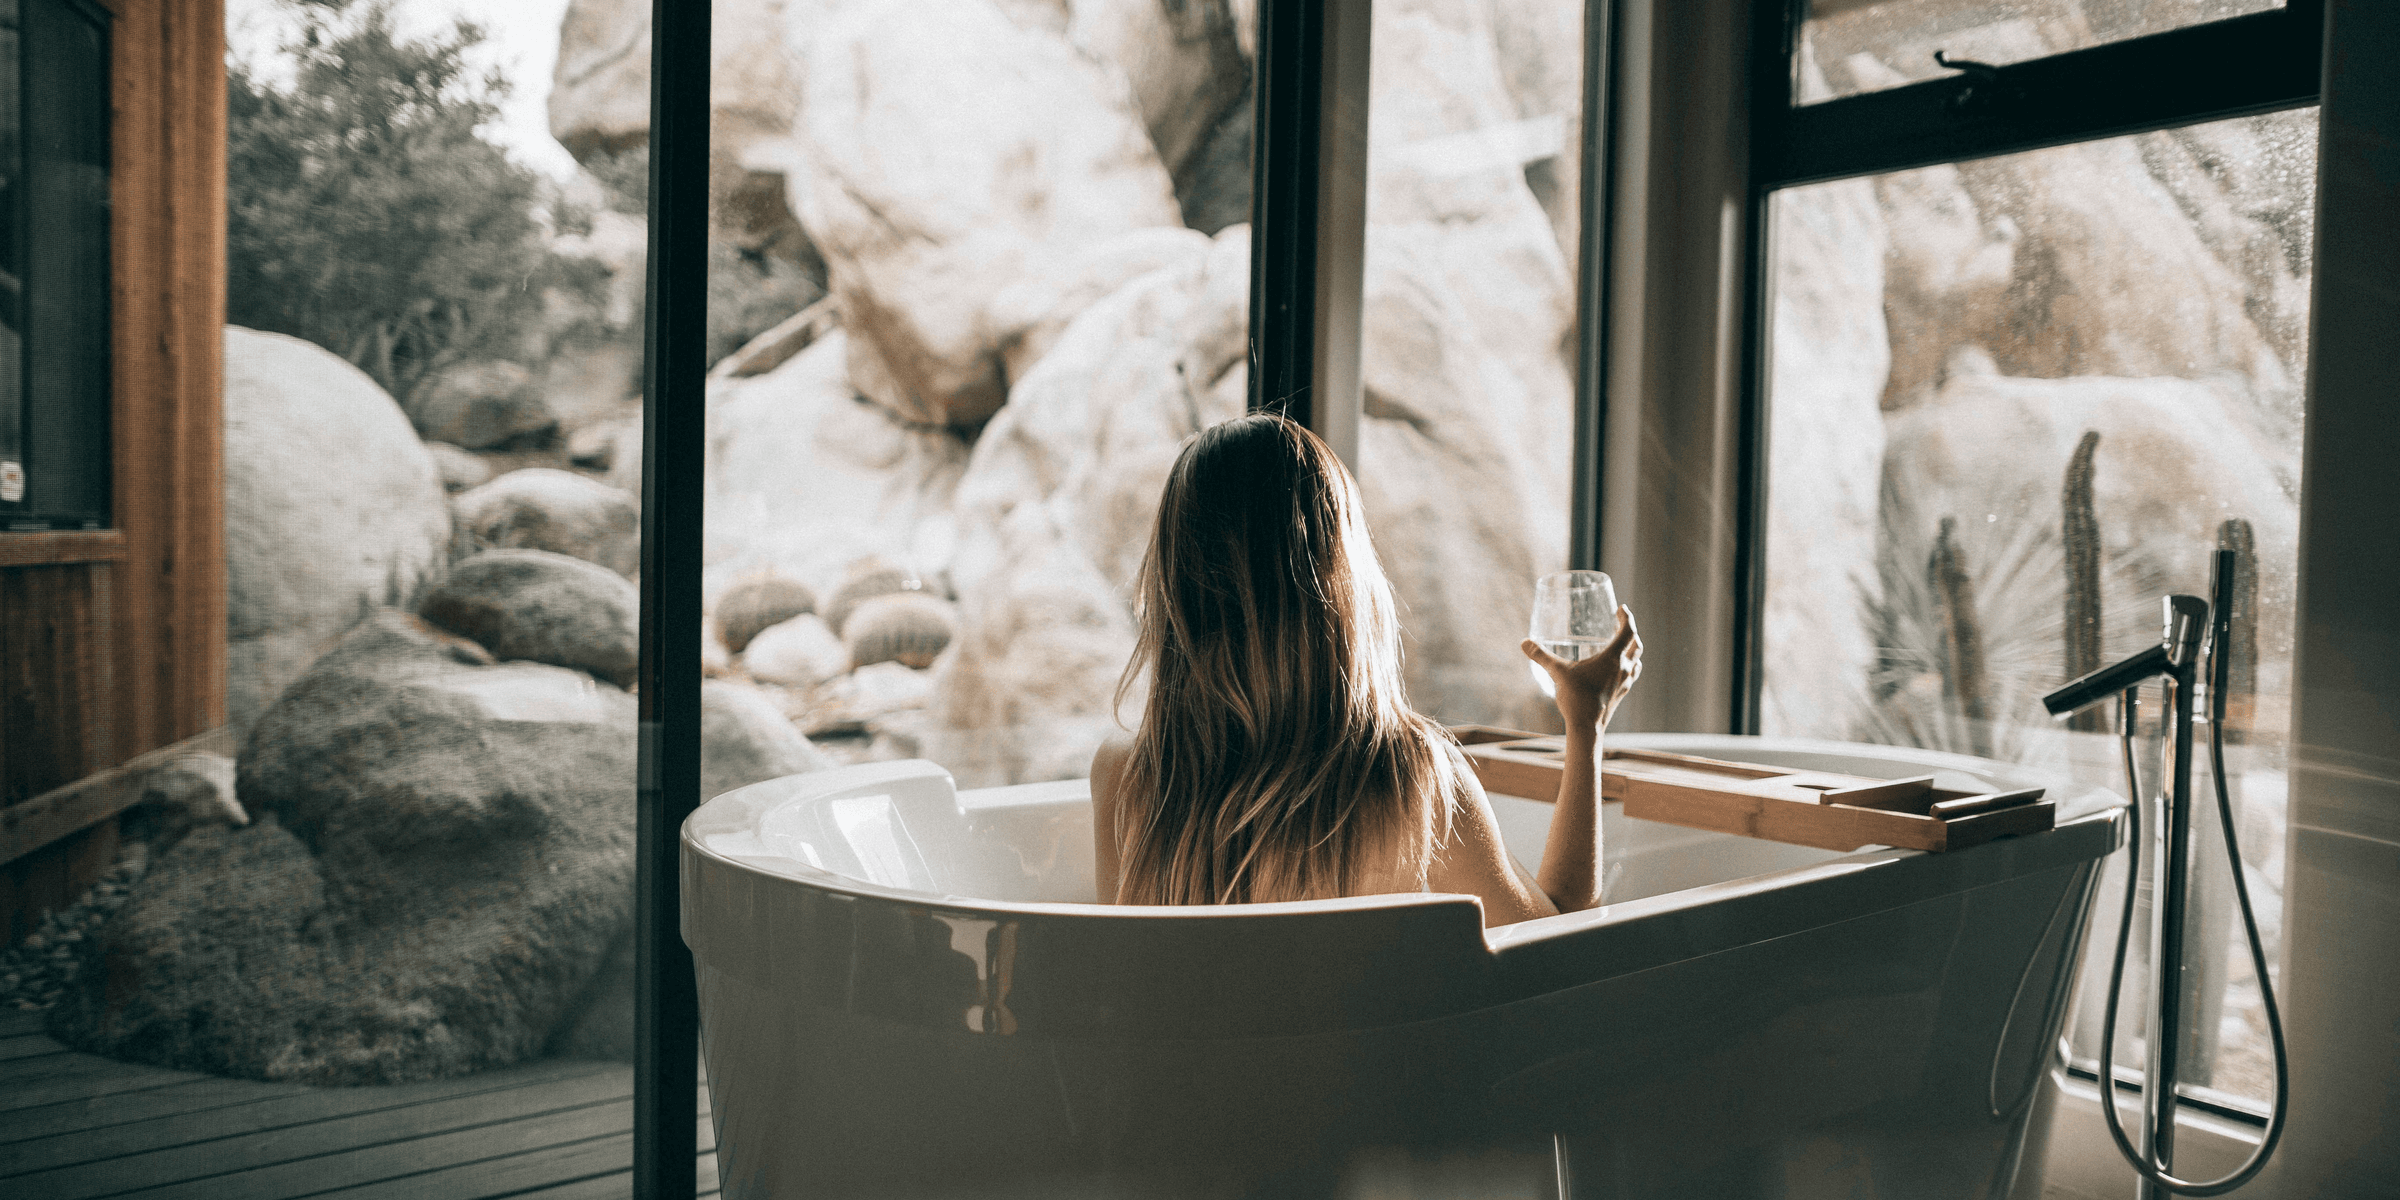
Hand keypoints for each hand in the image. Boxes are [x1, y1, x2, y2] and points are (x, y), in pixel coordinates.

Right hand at [1522, 606, 1640, 732]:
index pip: (1628, 631)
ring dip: (1633, 650)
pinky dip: (1629, 667)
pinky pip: (1632, 675)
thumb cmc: (1576, 698)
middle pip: (1637, 645)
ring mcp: (1625, 683)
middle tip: (1621, 625)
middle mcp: (1623, 668)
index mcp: (1613, 658)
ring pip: (1637, 661)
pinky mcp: (1621, 694)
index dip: (1627, 617)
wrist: (1587, 727)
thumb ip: (1541, 656)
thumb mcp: (1557, 672)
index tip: (1622, 609)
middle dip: (1631, 632)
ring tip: (1624, 646)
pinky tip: (1618, 670)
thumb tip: (1524, 643)